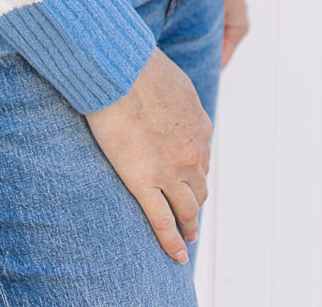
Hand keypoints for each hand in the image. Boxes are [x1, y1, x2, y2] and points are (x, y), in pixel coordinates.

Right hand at [84, 47, 210, 265]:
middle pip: (199, 188)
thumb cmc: (138, 65)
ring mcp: (169, 171)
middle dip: (196, 202)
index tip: (190, 180)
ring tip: (187, 237)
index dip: (195, 173)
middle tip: (191, 214)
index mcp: (199, 128)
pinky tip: (177, 256)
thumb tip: (173, 100)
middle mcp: (191, 154)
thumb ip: (178, 99)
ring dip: (189, 225)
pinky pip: (162, 221)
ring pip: (187, 209)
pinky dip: (172, 242)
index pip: (202, 159)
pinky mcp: (144, 182)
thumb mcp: (174, 80)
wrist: (119, 68)